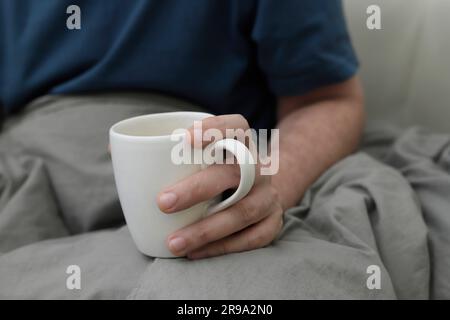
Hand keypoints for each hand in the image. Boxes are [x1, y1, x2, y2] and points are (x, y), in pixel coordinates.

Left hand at [157, 114, 283, 258]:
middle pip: (235, 172)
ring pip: (242, 211)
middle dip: (198, 188)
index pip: (237, 127)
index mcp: (242, 144)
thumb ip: (164, 152)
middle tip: (162, 203)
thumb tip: (115, 149)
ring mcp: (268, 196)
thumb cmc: (218, 171)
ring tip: (173, 242)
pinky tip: (194, 253)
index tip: (185, 139)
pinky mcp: (272, 222)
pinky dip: (222, 247)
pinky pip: (252, 238)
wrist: (260, 191)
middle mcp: (259, 168)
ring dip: (206, 229)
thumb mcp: (203, 156)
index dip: (216, 129)